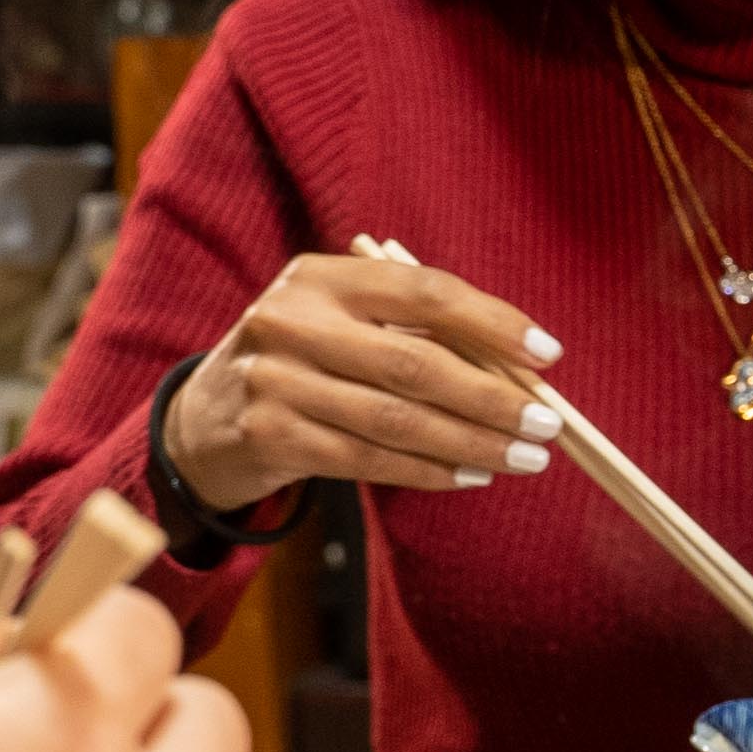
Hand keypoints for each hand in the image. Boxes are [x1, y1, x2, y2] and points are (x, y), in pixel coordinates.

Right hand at [165, 248, 553, 516]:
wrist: (203, 419)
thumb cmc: (304, 362)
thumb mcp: (342, 323)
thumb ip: (414, 331)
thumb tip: (520, 368)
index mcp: (320, 276)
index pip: (423, 290)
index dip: (492, 321)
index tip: (549, 354)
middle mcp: (291, 320)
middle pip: (415, 362)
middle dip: (494, 397)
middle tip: (549, 424)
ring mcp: (274, 380)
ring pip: (396, 419)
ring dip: (473, 442)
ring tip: (525, 457)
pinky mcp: (269, 436)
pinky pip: (368, 459)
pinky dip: (430, 470)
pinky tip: (472, 475)